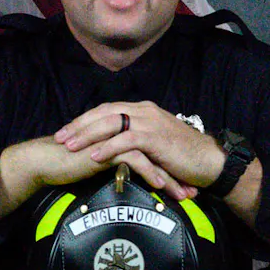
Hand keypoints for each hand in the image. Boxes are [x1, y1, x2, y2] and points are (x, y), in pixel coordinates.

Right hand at [7, 135, 195, 201]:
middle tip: (191, 192)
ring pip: (151, 154)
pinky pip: (134, 158)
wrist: (46, 160)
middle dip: (177, 172)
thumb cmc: (71, 162)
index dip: (172, 167)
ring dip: (169, 175)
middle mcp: (122, 130)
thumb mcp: (102, 161)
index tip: (185, 186)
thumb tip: (135, 175)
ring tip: (182, 195)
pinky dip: (149, 172)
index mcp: (123, 130)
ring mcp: (114, 136)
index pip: (156, 147)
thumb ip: (119, 160)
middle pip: (159, 149)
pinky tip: (158, 185)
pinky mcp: (106, 146)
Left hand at [54, 101, 224, 189]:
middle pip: (104, 113)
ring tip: (69, 147)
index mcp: (142, 109)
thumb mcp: (155, 142)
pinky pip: (127, 140)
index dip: (85, 120)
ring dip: (88, 135)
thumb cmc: (182, 155)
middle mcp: (144, 110)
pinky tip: (94, 156)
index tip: (67, 130)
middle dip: (79, 125)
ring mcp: (150, 122)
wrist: (210, 160)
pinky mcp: (156, 137)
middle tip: (59, 137)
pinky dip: (109, 147)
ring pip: (111, 123)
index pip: (107, 109)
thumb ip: (136, 139)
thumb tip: (114, 146)